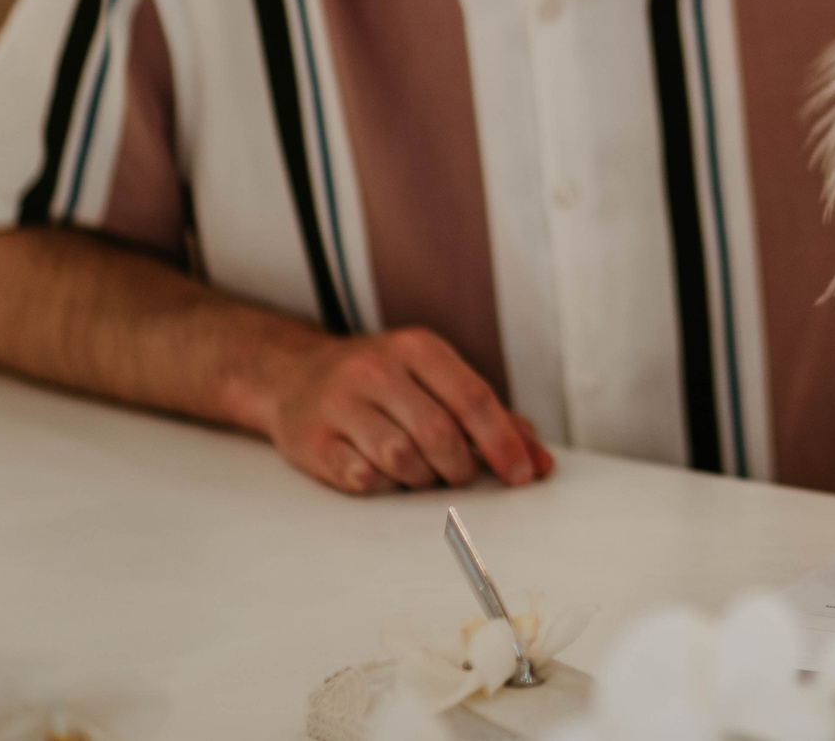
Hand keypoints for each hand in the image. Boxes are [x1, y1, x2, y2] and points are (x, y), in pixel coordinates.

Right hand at [254, 327, 555, 494]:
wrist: (294, 375)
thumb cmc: (384, 383)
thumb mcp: (437, 380)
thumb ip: (493, 418)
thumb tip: (540, 465)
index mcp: (418, 348)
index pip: (473, 397)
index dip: (502, 441)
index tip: (522, 475)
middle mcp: (376, 368)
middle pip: (439, 432)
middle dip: (460, 466)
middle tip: (460, 475)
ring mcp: (340, 403)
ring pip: (400, 457)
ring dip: (421, 478)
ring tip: (420, 472)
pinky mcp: (313, 439)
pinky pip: (361, 476)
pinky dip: (384, 486)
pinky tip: (384, 475)